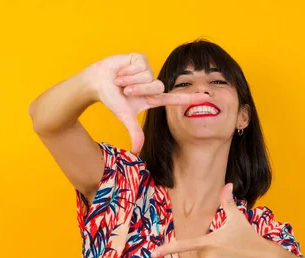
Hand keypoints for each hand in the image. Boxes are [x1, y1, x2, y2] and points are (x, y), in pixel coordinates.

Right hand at [85, 53, 209, 152]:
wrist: (97, 82)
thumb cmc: (112, 99)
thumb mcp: (124, 116)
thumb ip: (134, 132)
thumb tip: (136, 151)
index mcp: (152, 97)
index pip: (175, 99)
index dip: (190, 98)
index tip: (207, 97)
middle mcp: (152, 83)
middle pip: (157, 86)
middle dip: (138, 89)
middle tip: (125, 90)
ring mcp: (148, 71)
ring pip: (148, 76)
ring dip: (130, 80)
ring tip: (120, 80)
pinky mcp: (140, 59)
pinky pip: (140, 65)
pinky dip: (127, 70)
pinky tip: (121, 71)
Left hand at [151, 183, 281, 257]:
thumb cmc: (251, 238)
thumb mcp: (238, 219)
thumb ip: (228, 203)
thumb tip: (227, 185)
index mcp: (209, 242)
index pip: (184, 245)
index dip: (167, 249)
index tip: (153, 253)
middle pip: (203, 253)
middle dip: (213, 250)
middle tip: (230, 247)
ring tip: (235, 257)